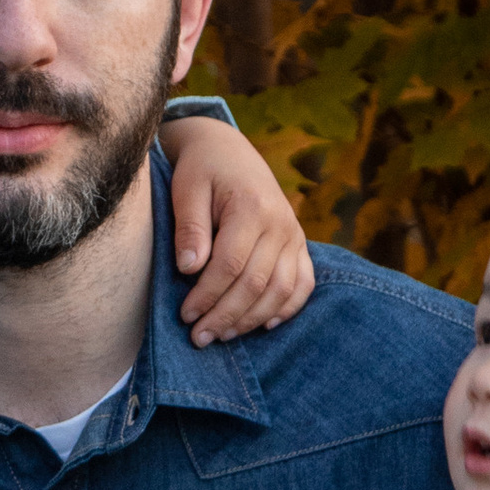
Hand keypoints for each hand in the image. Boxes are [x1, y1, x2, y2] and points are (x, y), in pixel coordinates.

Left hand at [161, 118, 313, 345]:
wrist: (229, 151)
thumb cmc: (202, 171)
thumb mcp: (187, 190)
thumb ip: (190, 228)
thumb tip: (189, 270)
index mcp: (252, 207)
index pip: (231, 265)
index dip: (207, 296)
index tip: (185, 315)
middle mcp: (281, 223)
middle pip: (256, 284)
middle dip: (226, 316)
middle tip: (199, 338)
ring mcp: (294, 235)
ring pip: (281, 290)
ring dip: (251, 319)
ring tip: (223, 335)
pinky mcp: (299, 243)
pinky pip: (303, 283)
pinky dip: (288, 308)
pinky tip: (263, 325)